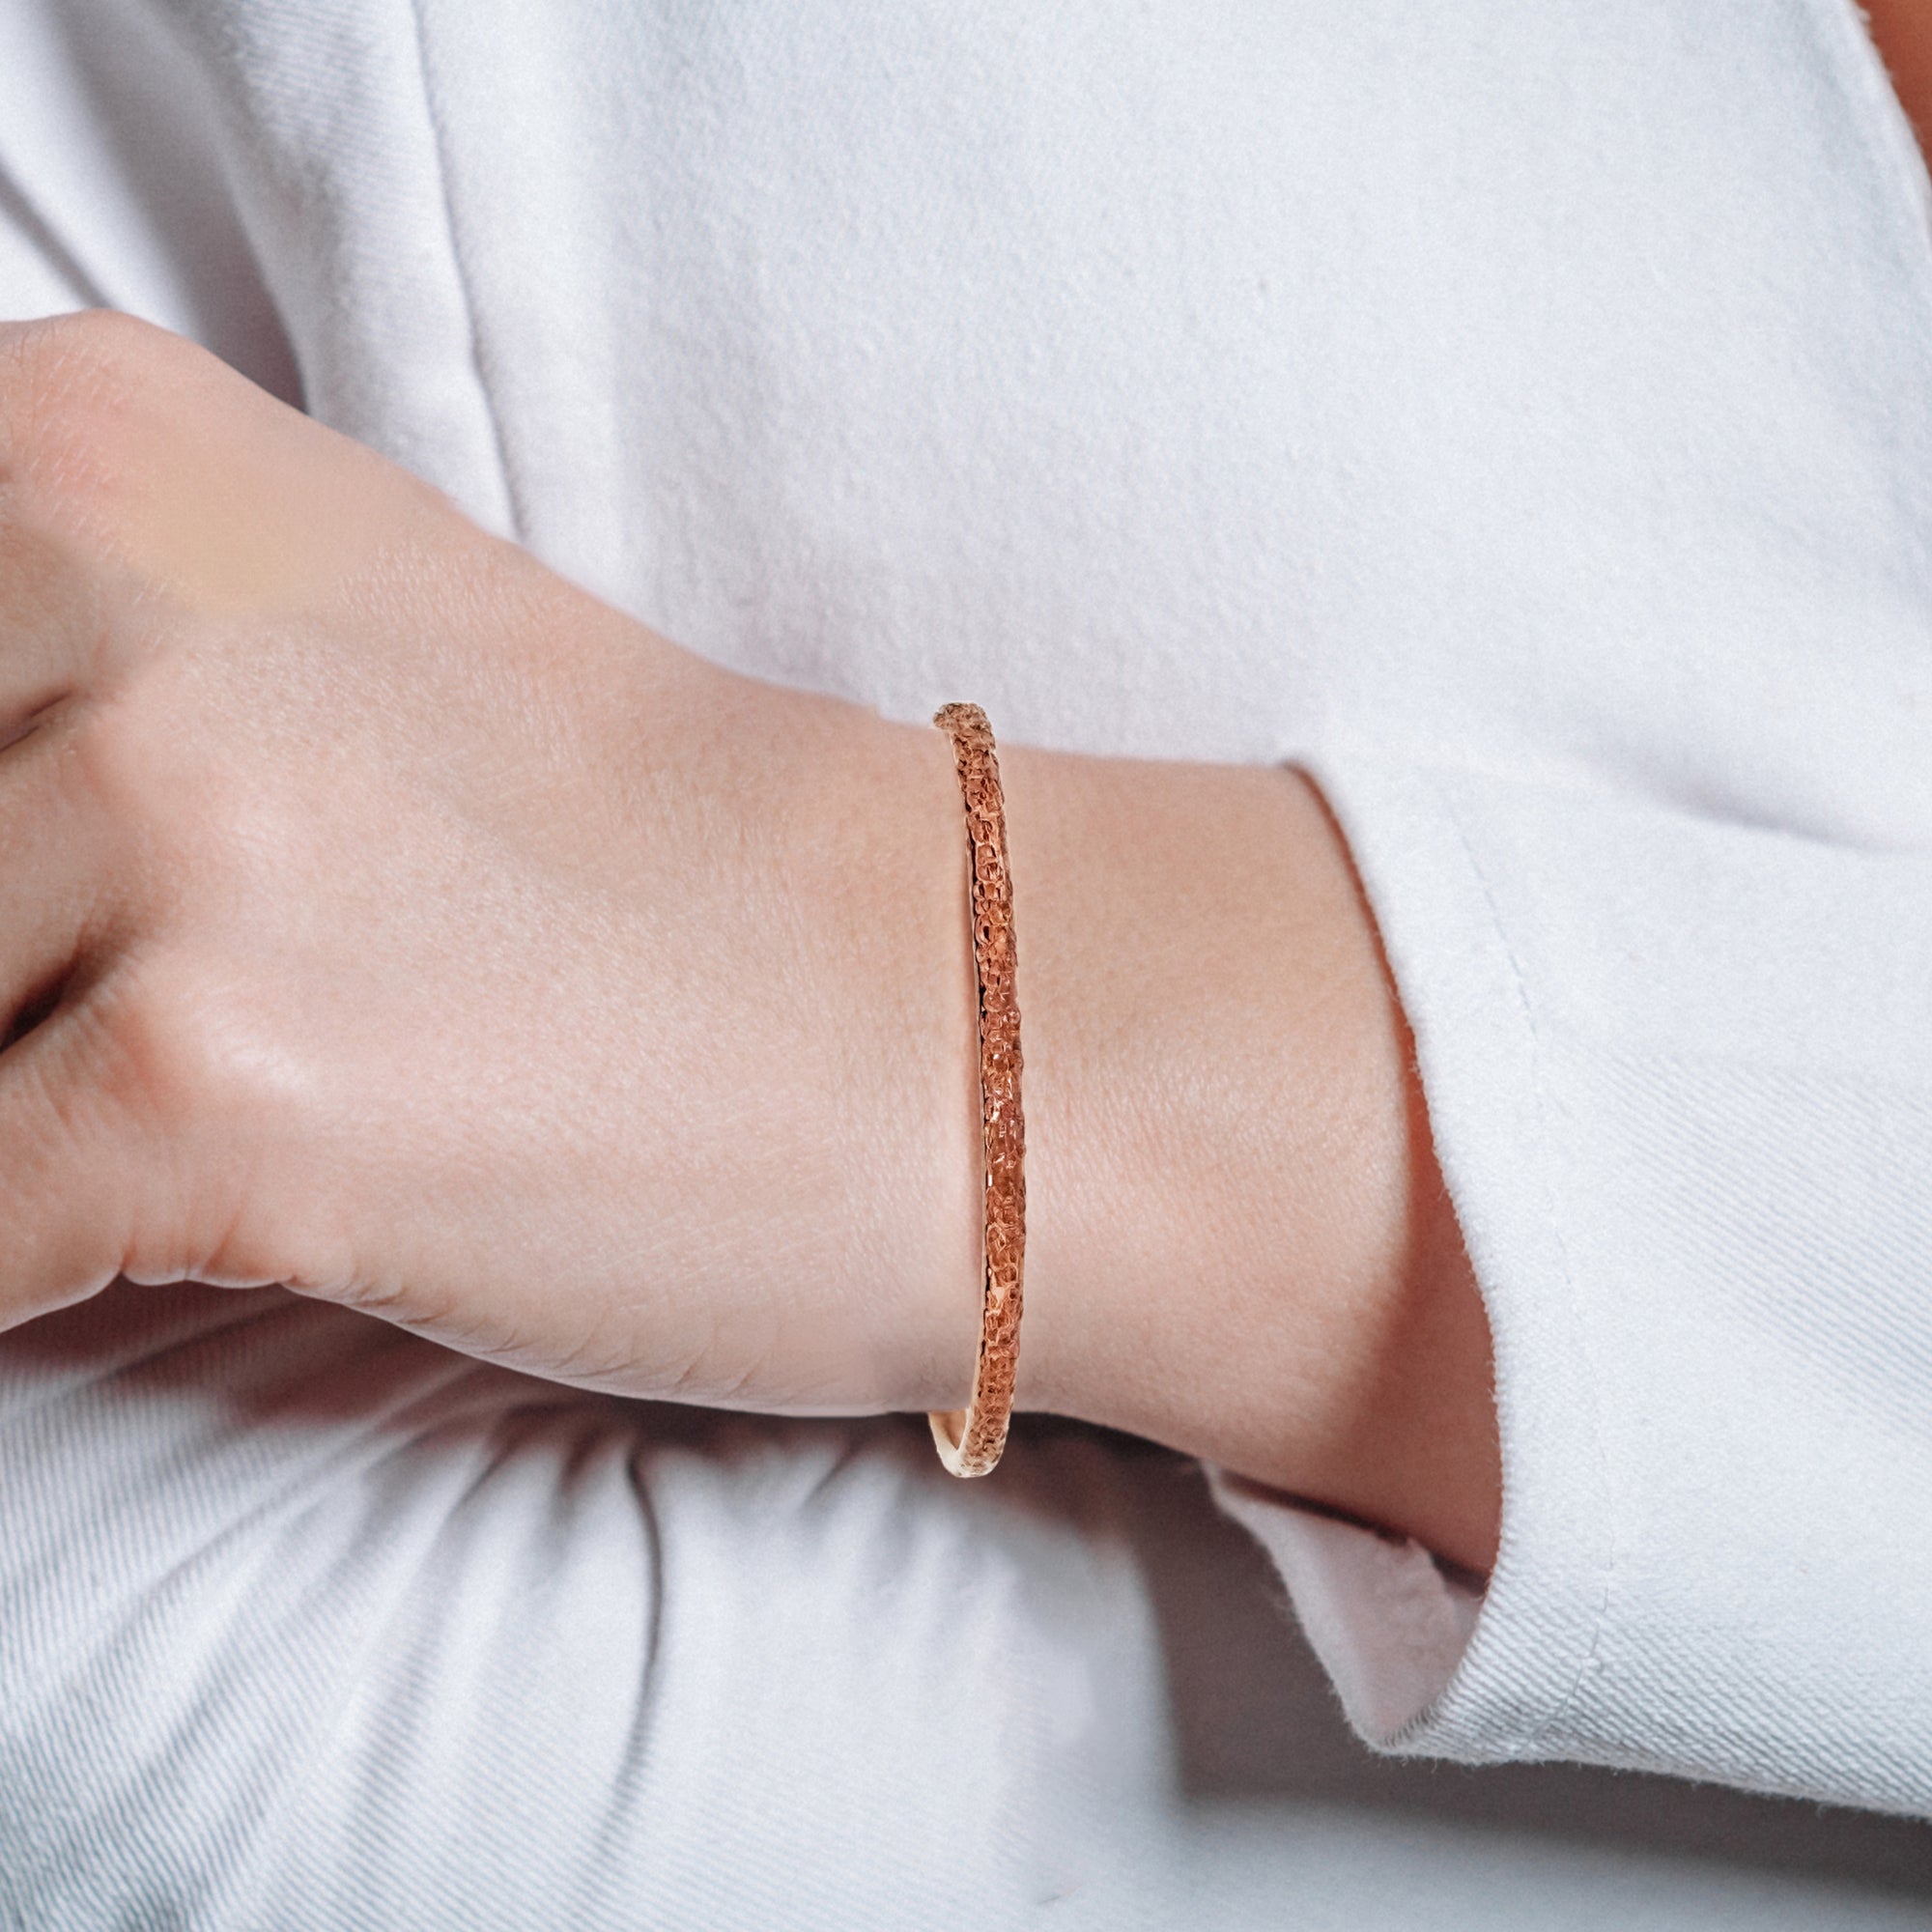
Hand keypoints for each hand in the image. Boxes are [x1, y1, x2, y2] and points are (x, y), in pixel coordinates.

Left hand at [0, 312, 1499, 1568]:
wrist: (933, 1012)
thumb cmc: (653, 856)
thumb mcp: (305, 649)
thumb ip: (48, 683)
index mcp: (98, 438)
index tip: (65, 909)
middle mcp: (103, 591)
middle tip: (200, 1001)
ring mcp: (165, 841)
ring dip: (33, 1110)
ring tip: (236, 1113)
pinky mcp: (209, 1097)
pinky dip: (32, 1277)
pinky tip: (195, 1236)